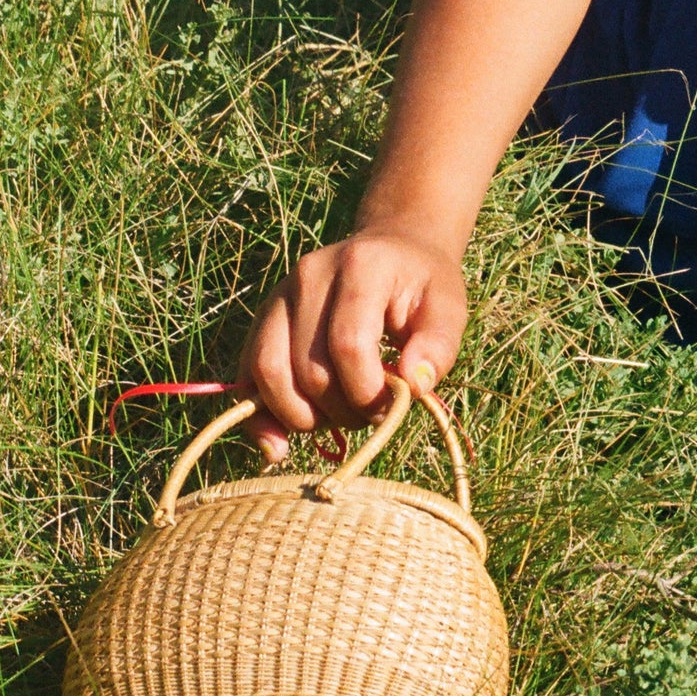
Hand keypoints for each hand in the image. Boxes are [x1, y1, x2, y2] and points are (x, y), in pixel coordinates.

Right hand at [237, 231, 467, 461]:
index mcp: (361, 265)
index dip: (366, 391)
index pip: (349, 344)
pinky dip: (260, 417)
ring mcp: (280, 295)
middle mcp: (310, 274)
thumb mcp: (448, 307)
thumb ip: (437, 346)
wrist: (393, 250)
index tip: (390, 406)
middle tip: (369, 414)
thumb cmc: (423, 285)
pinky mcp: (263, 318)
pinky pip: (247, 374)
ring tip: (337, 417)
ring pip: (267, 372)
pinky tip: (280, 445)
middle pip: (307, 366)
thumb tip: (412, 386)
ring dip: (301, 416)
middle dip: (339, 410)